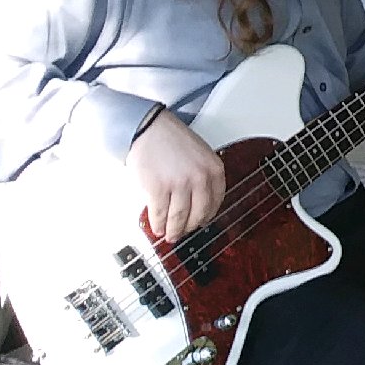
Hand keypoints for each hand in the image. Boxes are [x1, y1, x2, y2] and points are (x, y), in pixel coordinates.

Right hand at [131, 114, 225, 241]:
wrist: (148, 129)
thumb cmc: (171, 139)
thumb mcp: (200, 155)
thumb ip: (203, 176)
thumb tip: (198, 202)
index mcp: (214, 169)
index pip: (216, 201)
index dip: (207, 216)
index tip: (201, 222)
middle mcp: (200, 177)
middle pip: (199, 213)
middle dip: (190, 227)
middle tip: (183, 232)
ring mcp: (179, 184)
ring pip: (179, 218)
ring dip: (174, 230)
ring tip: (169, 235)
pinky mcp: (158, 188)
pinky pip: (160, 214)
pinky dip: (158, 224)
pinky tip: (157, 228)